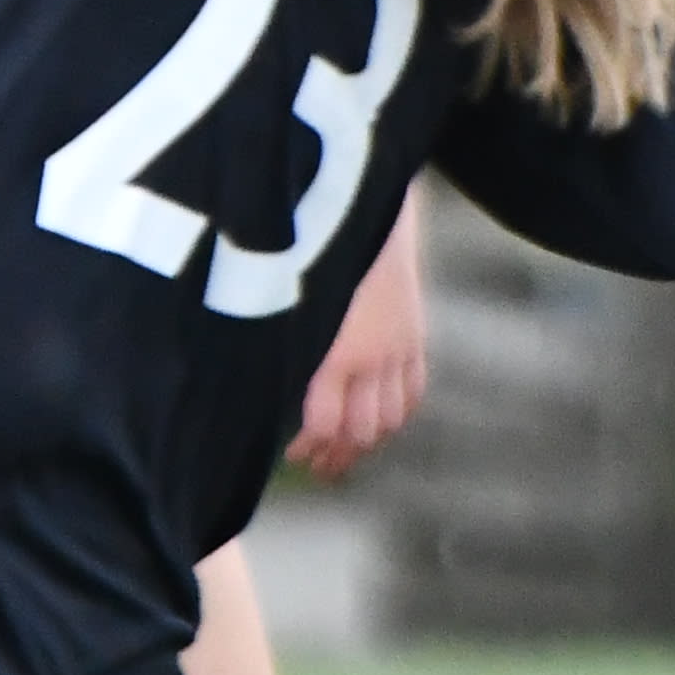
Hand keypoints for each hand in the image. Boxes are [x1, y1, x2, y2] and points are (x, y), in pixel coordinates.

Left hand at [290, 229, 430, 476]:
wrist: (367, 209)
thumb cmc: (313, 250)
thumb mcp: (287, 300)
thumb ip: (282, 347)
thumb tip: (258, 388)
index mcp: (335, 350)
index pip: (325, 423)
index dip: (307, 447)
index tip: (290, 455)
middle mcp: (372, 356)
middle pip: (362, 431)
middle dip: (338, 455)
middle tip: (316, 465)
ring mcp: (400, 348)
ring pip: (392, 419)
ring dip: (368, 442)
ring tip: (345, 453)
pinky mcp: (416, 335)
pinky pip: (414, 392)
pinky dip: (398, 415)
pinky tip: (380, 423)